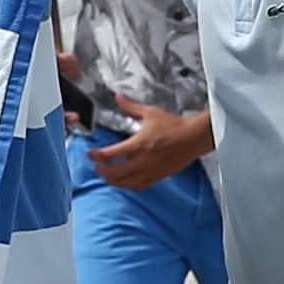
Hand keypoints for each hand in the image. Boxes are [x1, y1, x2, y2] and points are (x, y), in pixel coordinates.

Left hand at [87, 96, 213, 190]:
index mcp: (137, 145)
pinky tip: (124, 181)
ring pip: (125, 183)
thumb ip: (130, 107)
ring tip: (107, 175)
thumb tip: (117, 97)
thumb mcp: (150, 113)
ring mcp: (149, 171)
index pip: (110, 154)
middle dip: (101, 170)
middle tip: (97, 166)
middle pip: (114, 173)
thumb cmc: (173, 125)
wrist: (193, 138)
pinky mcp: (157, 177)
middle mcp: (141, 161)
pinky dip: (128, 185)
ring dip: (112, 180)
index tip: (90, 154)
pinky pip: (138, 186)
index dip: (96, 155)